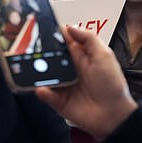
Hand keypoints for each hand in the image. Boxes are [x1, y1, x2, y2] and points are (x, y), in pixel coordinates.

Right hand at [35, 26, 137, 140]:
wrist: (112, 115)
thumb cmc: (112, 85)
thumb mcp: (104, 56)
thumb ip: (88, 39)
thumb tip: (69, 26)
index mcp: (80, 56)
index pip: (63, 41)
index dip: (52, 34)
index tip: (40, 27)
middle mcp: (69, 69)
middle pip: (49, 57)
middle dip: (39, 52)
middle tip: (29, 48)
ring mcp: (62, 84)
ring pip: (44, 75)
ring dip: (38, 72)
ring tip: (32, 69)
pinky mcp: (57, 100)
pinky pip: (45, 94)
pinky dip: (43, 92)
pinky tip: (43, 89)